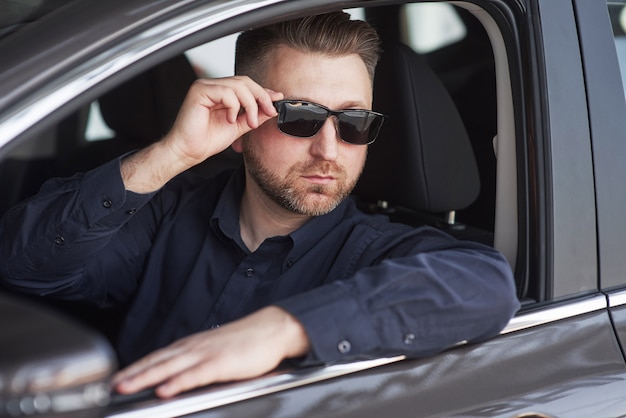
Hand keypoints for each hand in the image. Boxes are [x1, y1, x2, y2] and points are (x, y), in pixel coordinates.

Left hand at [112, 306, 309, 398]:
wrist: (273, 329)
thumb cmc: (248, 341)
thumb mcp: (216, 350)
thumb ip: (197, 363)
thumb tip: (179, 378)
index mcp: (192, 345)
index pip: (157, 357)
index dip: (135, 368)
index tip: (115, 378)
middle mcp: (195, 347)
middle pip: (157, 361)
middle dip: (132, 373)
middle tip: (110, 385)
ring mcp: (207, 353)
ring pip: (169, 366)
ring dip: (145, 376)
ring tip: (125, 386)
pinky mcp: (222, 362)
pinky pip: (195, 374)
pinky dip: (178, 381)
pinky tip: (165, 389)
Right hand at [163, 76, 283, 164]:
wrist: (189, 152)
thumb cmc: (207, 140)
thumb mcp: (238, 127)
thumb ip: (253, 116)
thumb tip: (271, 108)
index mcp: (221, 92)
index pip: (247, 84)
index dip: (263, 92)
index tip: (277, 100)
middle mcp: (213, 85)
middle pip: (245, 81)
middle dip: (261, 97)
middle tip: (269, 112)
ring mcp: (205, 86)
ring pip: (238, 85)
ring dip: (250, 105)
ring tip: (249, 122)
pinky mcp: (199, 91)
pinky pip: (225, 92)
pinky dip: (233, 106)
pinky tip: (229, 119)